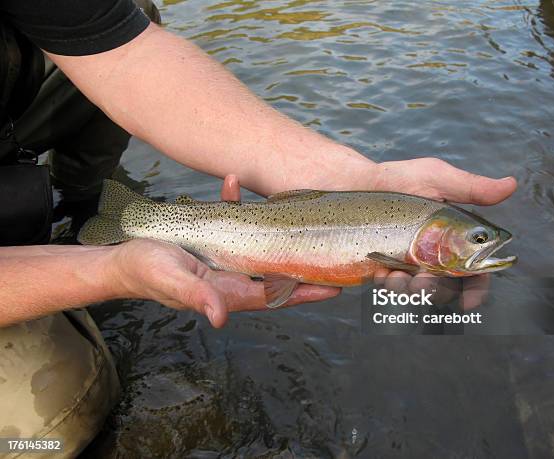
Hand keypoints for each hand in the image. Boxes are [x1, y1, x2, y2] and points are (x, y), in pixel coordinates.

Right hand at [109, 175, 339, 327]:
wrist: (122, 258)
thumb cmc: (145, 273)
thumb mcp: (170, 281)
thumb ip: (197, 296)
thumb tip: (221, 317)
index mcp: (227, 291)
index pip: (274, 295)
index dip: (303, 292)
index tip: (333, 286)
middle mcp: (232, 276)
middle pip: (277, 271)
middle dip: (304, 261)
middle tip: (334, 247)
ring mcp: (224, 257)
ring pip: (260, 244)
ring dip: (276, 227)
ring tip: (299, 212)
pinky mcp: (212, 239)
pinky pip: (231, 221)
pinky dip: (233, 204)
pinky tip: (230, 183)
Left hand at [370, 158, 516, 309]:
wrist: (356, 183)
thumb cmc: (399, 178)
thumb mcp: (436, 178)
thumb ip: (471, 187)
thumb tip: (510, 185)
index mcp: (452, 239)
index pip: (473, 272)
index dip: (476, 290)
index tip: (468, 302)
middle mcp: (432, 255)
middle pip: (445, 289)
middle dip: (435, 292)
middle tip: (423, 281)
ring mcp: (406, 264)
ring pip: (415, 293)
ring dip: (409, 291)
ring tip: (397, 276)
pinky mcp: (383, 267)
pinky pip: (388, 287)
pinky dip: (386, 284)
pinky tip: (381, 271)